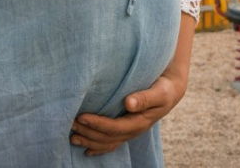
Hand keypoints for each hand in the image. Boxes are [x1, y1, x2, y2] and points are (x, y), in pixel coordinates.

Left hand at [70, 72, 186, 155]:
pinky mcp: (126, 129)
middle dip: (88, 132)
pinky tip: (87, 150)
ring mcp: (129, 132)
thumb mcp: (159, 92)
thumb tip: (129, 103)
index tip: (81, 117)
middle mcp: (133, 130)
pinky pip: (111, 143)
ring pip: (107, 142)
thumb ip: (145, 98)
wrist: (169, 91)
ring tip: (72, 138)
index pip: (114, 127)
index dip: (97, 124)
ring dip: (89, 141)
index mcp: (139, 122)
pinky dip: (98, 147)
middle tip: (70, 124)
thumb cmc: (163, 89)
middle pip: (107, 137)